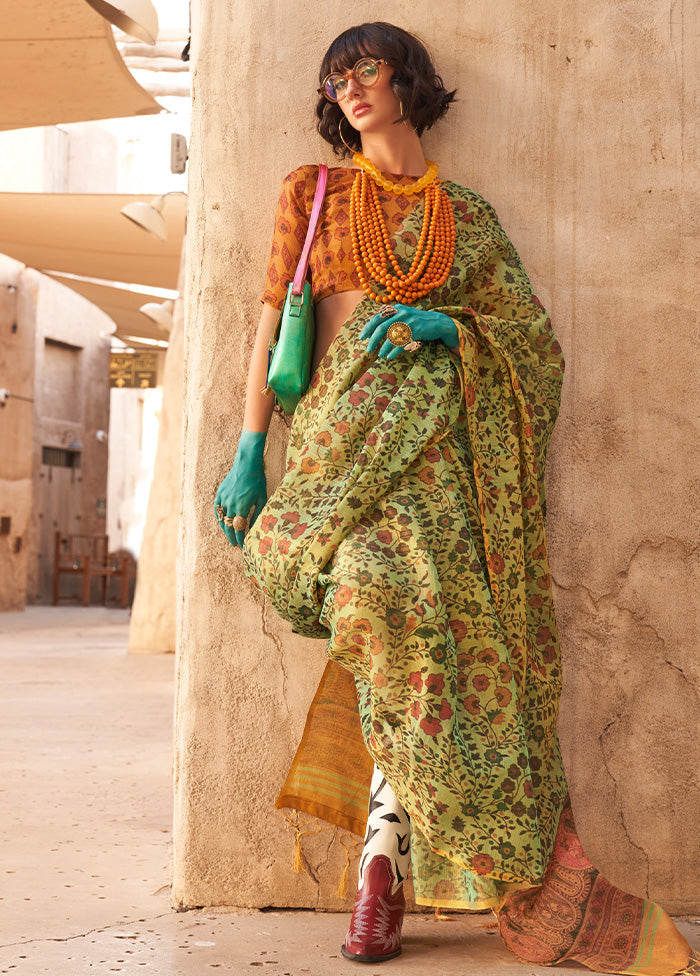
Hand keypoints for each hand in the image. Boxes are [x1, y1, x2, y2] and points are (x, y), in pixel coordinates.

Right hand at [214, 429, 266, 547]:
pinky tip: (222, 521)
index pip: (239, 529)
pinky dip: (219, 516)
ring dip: (225, 528)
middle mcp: (230, 504)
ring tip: (229, 535)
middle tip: (235, 544)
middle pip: (228, 526)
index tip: (242, 546)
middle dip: (231, 537)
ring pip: (221, 519)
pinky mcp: (220, 493)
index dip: (240, 539)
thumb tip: (253, 528)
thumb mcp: (261, 498)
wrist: (247, 463)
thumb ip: (257, 514)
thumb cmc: (258, 480)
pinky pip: (216, 508)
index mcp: (242, 507)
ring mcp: (223, 498)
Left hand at [359, 303, 458, 359]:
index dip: (368, 328)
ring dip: (383, 348)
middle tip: (368, 349)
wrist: (437, 322)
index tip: (362, 338)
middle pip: (381, 328)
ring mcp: (409, 322)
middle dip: (373, 340)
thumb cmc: (417, 320)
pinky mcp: (416, 330)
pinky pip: (401, 343)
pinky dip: (394, 351)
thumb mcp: (403, 314)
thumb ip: (390, 318)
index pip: (377, 317)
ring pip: (390, 337)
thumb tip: (373, 329)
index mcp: (396, 308)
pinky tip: (389, 356)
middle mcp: (401, 313)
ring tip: (380, 355)